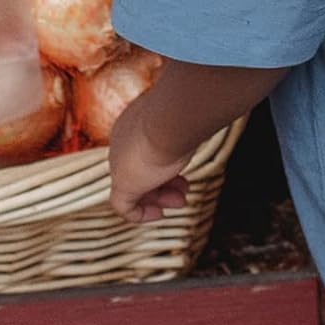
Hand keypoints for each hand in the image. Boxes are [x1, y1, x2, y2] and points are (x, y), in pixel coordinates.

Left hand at [109, 92, 190, 223]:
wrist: (172, 118)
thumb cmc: (182, 113)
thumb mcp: (184, 116)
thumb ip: (185, 118)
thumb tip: (205, 110)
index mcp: (133, 123)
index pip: (143, 149)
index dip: (164, 163)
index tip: (182, 171)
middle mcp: (122, 142)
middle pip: (140, 169)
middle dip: (165, 183)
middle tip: (184, 191)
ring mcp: (120, 163)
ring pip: (135, 188)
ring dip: (160, 197)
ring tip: (180, 201)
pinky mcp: (122, 184)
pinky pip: (125, 207)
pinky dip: (141, 214)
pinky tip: (159, 215)